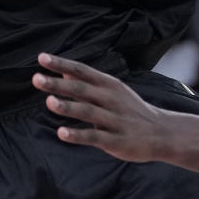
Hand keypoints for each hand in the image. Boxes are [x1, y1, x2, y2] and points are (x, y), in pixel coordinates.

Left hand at [33, 53, 172, 160]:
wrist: (162, 132)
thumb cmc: (131, 110)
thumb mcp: (112, 91)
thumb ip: (87, 84)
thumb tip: (63, 73)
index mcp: (108, 85)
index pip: (81, 70)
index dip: (61, 64)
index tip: (41, 58)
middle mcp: (110, 99)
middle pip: (81, 88)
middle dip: (57, 84)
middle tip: (36, 78)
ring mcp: (114, 119)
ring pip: (87, 111)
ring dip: (67, 106)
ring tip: (48, 102)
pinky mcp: (115, 140)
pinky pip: (94, 137)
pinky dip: (77, 135)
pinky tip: (61, 133)